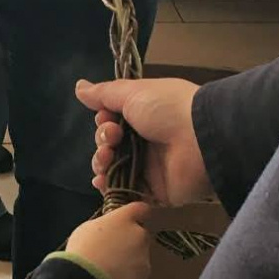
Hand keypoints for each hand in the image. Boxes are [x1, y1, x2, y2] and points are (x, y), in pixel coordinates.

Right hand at [65, 202, 158, 278]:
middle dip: (130, 239)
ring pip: (140, 253)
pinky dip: (131, 274)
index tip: (131, 219)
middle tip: (113, 250)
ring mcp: (144, 254)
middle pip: (140, 233)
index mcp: (124, 218)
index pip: (140, 208)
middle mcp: (139, 233)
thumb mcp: (88, 229)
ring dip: (130, 257)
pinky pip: (139, 270)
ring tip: (111, 268)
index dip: (136, 214)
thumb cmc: (83, 251)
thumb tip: (109, 230)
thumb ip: (105, 226)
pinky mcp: (145, 274)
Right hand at [75, 77, 212, 207]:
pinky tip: (101, 182)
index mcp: (144, 115)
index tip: (106, 118)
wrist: (200, 139)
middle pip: (110, 145)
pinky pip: (126, 193)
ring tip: (106, 159)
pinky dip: (110, 188)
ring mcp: (150, 167)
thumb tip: (79, 86)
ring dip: (101, 162)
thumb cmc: (167, 109)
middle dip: (102, 141)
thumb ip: (104, 94)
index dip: (103, 121)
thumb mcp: (133, 93)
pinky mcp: (154, 191)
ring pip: (114, 169)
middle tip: (112, 138)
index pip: (113, 121)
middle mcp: (146, 140)